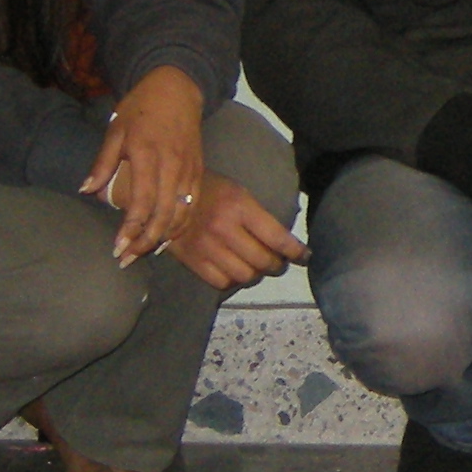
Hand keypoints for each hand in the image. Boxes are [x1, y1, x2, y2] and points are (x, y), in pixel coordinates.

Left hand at [86, 65, 206, 264]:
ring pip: (181, 214)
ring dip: (164, 238)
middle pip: (164, 215)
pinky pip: (192, 205)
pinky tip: (167, 236)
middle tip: (127, 258)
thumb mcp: (116, 130)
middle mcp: (172, 167)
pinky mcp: (199, 172)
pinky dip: (181, 225)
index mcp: (148, 155)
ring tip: (144, 252)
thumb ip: (103, 163)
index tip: (118, 247)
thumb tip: (86, 190)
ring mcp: (189, 171)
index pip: (142, 202)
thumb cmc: (141, 107)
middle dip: (145, 242)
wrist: (178, 89)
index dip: (130, 229)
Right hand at [161, 172, 308, 290]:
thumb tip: (284, 242)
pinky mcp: (192, 260)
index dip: (295, 251)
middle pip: (262, 260)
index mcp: (239, 207)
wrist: (166, 195)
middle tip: (278, 262)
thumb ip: (260, 216)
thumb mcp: (239, 192)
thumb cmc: (210, 190)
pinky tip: (235, 271)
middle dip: (277, 265)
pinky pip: (222, 282)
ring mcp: (207, 247)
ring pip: (244, 275)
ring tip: (257, 267)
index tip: (304, 256)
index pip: (277, 237)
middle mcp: (224, 229)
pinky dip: (233, 280)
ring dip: (256, 274)